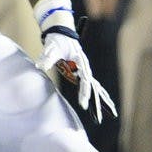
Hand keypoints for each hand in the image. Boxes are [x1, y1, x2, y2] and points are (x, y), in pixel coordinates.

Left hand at [34, 0, 116, 122]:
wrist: (62, 33)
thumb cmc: (56, 41)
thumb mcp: (51, 48)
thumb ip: (47, 57)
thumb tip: (39, 66)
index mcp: (81, 61)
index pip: (85, 79)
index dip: (85, 92)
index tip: (84, 104)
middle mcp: (86, 67)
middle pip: (94, 87)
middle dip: (97, 102)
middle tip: (99, 117)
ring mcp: (86, 71)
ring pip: (97, 88)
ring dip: (103, 101)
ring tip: (112, 114)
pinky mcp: (83, 74)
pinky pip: (93, 87)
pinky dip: (100, 96)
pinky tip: (106, 106)